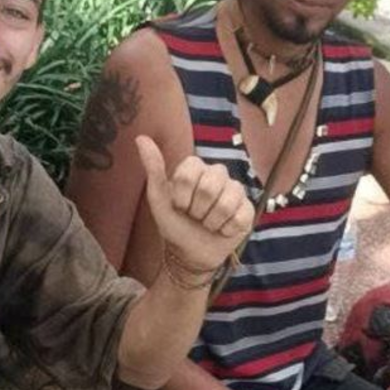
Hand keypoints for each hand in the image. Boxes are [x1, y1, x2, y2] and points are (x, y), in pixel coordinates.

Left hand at [137, 136, 254, 271]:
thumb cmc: (173, 222)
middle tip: (194, 215)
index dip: (182, 196)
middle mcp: (218, 174)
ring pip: (226, 204)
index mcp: (195, 167)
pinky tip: (221, 229)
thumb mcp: (158, 198)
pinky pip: (240, 217)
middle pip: (209, 188)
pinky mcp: (248, 209)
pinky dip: (226, 229)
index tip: (179, 205)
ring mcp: (236, 190)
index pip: (189, 174)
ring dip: (211, 222)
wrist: (189, 252)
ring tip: (206, 223)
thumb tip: (141, 138)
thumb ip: (153, 167)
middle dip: (197, 210)